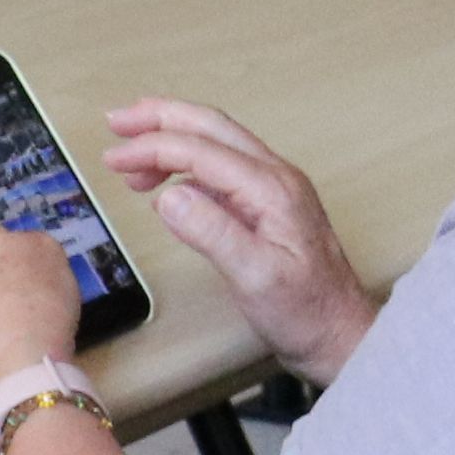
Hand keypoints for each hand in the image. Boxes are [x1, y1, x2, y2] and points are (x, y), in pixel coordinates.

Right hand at [108, 97, 375, 379]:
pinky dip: (188, 167)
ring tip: (131, 160)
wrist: (341, 335)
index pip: (202, 149)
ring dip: (172, 140)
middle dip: (161, 119)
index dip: (153, 147)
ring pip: (217, 144)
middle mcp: (276, 177)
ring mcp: (274, 190)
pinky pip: (223, 170)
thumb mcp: (255, 278)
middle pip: (211, 128)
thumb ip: (212, 233)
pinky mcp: (269, 207)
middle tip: (117, 123)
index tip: (114, 156)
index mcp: (272, 187)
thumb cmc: (305, 312)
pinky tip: (167, 186)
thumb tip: (169, 196)